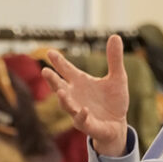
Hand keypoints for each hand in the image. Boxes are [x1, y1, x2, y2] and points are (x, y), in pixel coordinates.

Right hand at [41, 34, 129, 155]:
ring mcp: (79, 111)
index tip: (50, 52)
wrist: (118, 124)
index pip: (66, 70)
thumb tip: (115, 36)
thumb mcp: (118, 77)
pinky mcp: (87, 125)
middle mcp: (75, 96)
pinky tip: (84, 109)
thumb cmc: (113, 101)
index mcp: (80, 82)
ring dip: (63, 99)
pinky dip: (82, 115)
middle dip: (52, 80)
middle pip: (59, 87)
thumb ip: (114, 59)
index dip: (58, 62)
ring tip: (60, 91)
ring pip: (67, 105)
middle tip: (45, 71)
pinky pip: (82, 120)